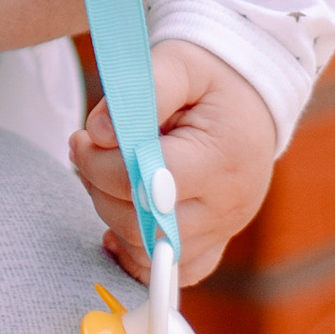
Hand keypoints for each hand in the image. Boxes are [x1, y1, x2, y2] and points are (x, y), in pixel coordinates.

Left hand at [69, 40, 275, 288]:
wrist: (252, 98)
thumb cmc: (210, 78)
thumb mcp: (179, 61)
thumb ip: (141, 90)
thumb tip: (100, 133)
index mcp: (222, 159)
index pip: (145, 183)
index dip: (100, 165)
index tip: (82, 139)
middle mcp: (228, 205)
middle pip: (143, 225)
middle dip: (98, 189)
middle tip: (86, 154)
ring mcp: (224, 230)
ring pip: (149, 252)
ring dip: (112, 216)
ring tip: (106, 174)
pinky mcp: (215, 243)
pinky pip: (172, 272)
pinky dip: (138, 254)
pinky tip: (122, 219)